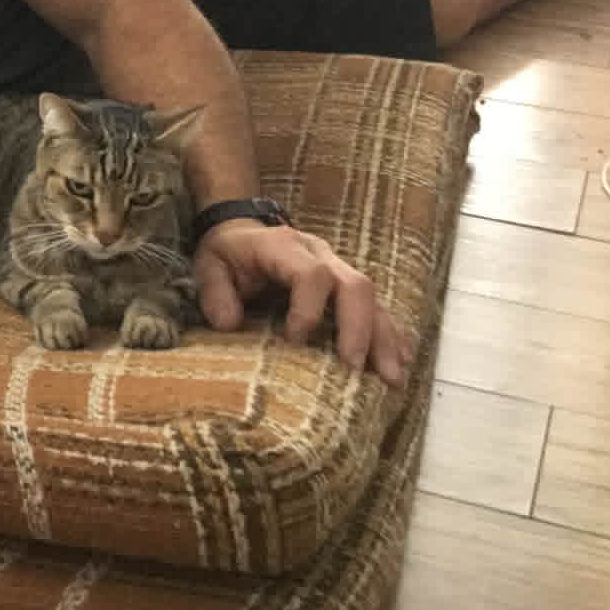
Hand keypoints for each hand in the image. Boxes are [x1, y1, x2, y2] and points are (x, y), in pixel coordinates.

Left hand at [194, 220, 412, 388]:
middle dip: (359, 328)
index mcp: (285, 247)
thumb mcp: (208, 265)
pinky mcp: (347, 286)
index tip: (295, 341)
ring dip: (384, 338)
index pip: (311, 274)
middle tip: (354, 368)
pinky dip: (390, 334)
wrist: (243, 231)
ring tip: (392, 377)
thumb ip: (214, 293)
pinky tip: (400, 361)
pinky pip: (376, 307)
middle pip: (354, 285)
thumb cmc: (227, 254)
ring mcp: (338, 268)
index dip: (308, 308)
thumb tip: (229, 323)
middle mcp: (320, 255)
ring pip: (373, 299)